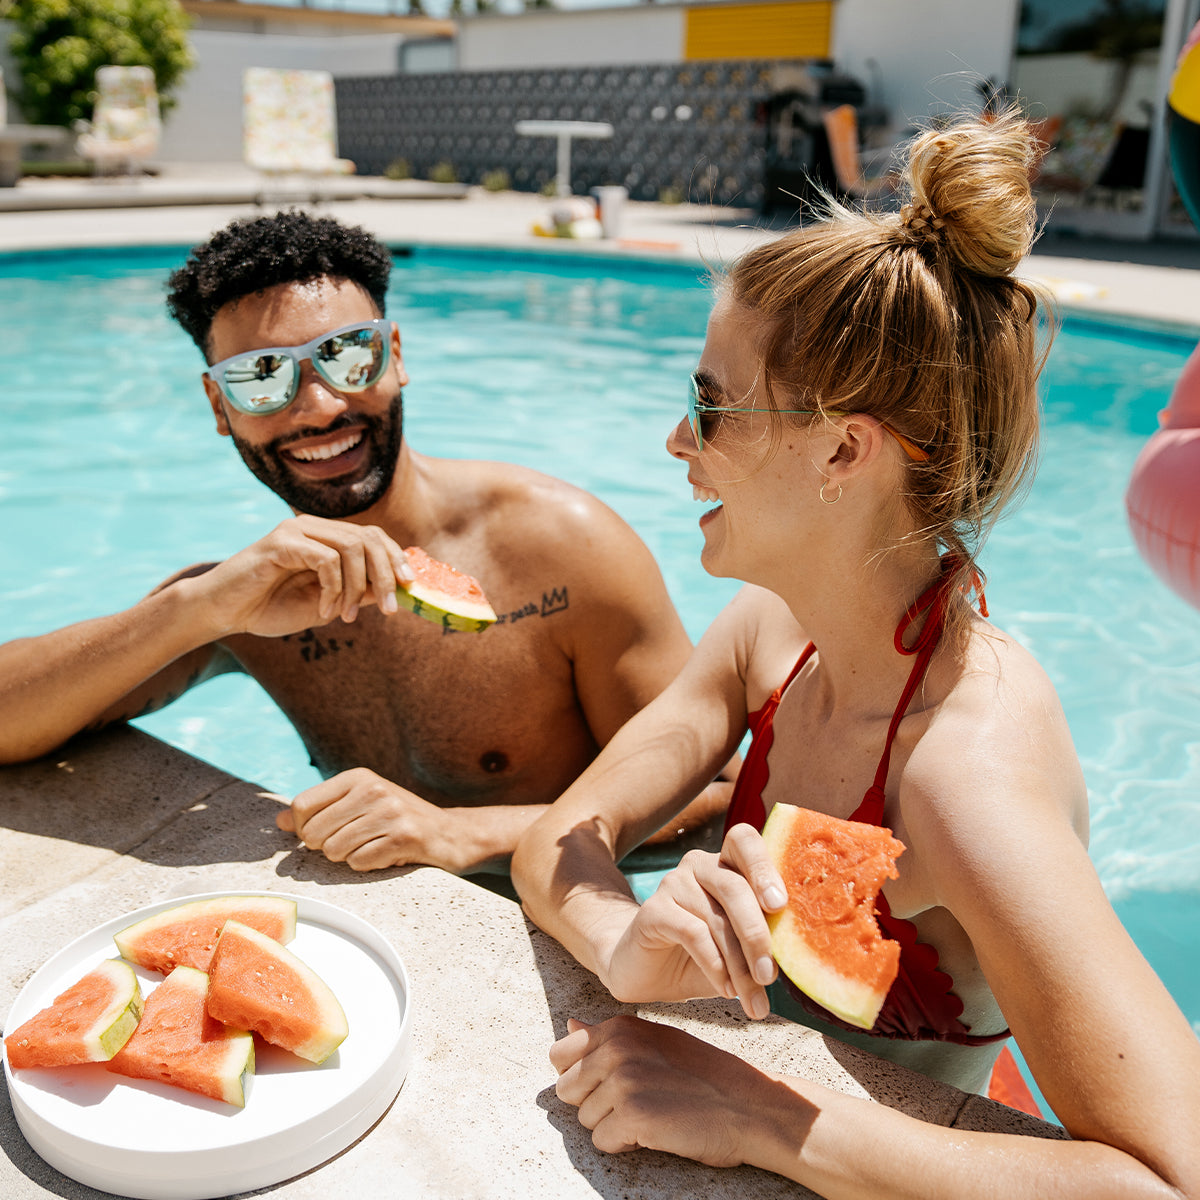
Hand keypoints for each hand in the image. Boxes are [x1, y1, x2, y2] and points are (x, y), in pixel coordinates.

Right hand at [196, 515, 413, 638]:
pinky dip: (334, 589)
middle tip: (390, 610)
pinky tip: (326, 610)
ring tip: (347, 616)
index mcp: (326, 537)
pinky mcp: (281, 542)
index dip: (396, 559)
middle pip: (369, 538)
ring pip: (352, 547)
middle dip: (386, 575)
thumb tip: (396, 588)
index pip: (374, 536)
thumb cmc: (270, 607)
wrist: (224, 612)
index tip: (410, 587)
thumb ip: (359, 592)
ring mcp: (297, 530)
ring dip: (358, 587)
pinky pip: (326, 559)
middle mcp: (314, 526)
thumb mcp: (327, 604)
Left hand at [276, 768, 461, 871]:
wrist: (450, 834)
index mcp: (358, 777)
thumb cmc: (397, 820)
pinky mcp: (403, 837)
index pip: (302, 805)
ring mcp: (390, 812)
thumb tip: (280, 821)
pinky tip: (386, 854)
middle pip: (314, 832)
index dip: (304, 828)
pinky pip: (359, 862)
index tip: (323, 832)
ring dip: (348, 857)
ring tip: (370, 847)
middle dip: (326, 847)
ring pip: (334, 851)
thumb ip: (319, 811)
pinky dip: (367, 865)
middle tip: (352, 843)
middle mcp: (373, 789)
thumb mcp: (358, 805)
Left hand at [551, 1015, 780, 1166]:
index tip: (607, 1083)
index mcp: (619, 1026)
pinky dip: (625, 1144)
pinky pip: (602, 1141)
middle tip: (635, 1102)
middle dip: (594, 1103)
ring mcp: (623, 1081)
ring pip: (585, 1118)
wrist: (750, 1105)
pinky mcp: (633, 1115)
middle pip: (567, 1089)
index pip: (560, 1053)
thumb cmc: (705, 1075)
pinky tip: (655, 1131)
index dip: (579, 1076)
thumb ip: (609, 1036)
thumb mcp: (655, 1041)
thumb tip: (569, 1024)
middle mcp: (616, 1048)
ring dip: (613, 1125)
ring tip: (651, 1113)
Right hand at [606, 824, 786, 1017]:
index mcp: (725, 864)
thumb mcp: (738, 948)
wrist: (646, 972)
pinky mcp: (653, 910)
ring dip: (739, 964)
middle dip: (757, 935)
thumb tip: (798, 956)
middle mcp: (699, 865)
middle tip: (770, 976)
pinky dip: (714, 965)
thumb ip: (763, 940)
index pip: (744, 841)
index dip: (764, 867)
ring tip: (752, 998)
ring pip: (716, 918)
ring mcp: (673, 883)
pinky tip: (725, 989)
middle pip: (734, 886)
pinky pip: (691, 933)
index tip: (781, 905)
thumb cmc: (702, 957)